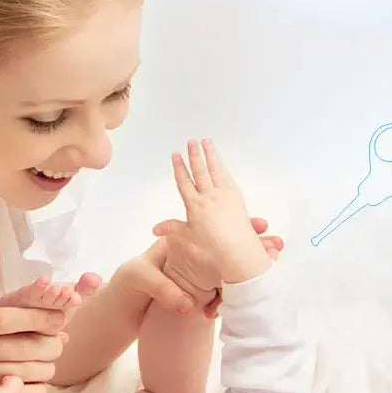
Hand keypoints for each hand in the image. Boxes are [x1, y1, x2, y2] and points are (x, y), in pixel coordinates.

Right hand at [0, 304, 66, 392]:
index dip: (36, 318)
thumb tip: (61, 319)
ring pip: (31, 371)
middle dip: (50, 346)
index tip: (59, 318)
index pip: (5, 320)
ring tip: (44, 364)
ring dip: (47, 368)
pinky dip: (42, 389)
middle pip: (23, 347)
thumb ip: (29, 314)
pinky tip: (37, 382)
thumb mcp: (0, 322)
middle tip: (57, 345)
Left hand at [115, 223, 281, 316]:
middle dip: (254, 244)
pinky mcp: (202, 284)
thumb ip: (164, 290)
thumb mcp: (145, 281)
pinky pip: (225, 283)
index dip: (237, 226)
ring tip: (274, 260)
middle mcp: (195, 249)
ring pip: (232, 261)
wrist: (128, 296)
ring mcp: (200, 266)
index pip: (213, 227)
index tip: (260, 227)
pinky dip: (240, 284)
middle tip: (276, 246)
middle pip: (229, 241)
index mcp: (180, 239)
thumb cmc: (134, 279)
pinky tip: (257, 288)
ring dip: (252, 261)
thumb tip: (187, 306)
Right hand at [156, 139, 271, 289]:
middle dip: (194, 155)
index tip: (176, 155)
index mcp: (194, 206)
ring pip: (214, 169)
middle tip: (191, 141)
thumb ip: (172, 228)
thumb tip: (154, 229)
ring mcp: (223, 195)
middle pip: (200, 171)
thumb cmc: (211, 247)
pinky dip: (221, 166)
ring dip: (210, 154)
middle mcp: (208, 197)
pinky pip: (226, 176)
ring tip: (206, 141)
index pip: (184, 182)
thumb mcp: (188, 237)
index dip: (179, 168)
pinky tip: (219, 160)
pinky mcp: (235, 196)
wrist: (237, 251)